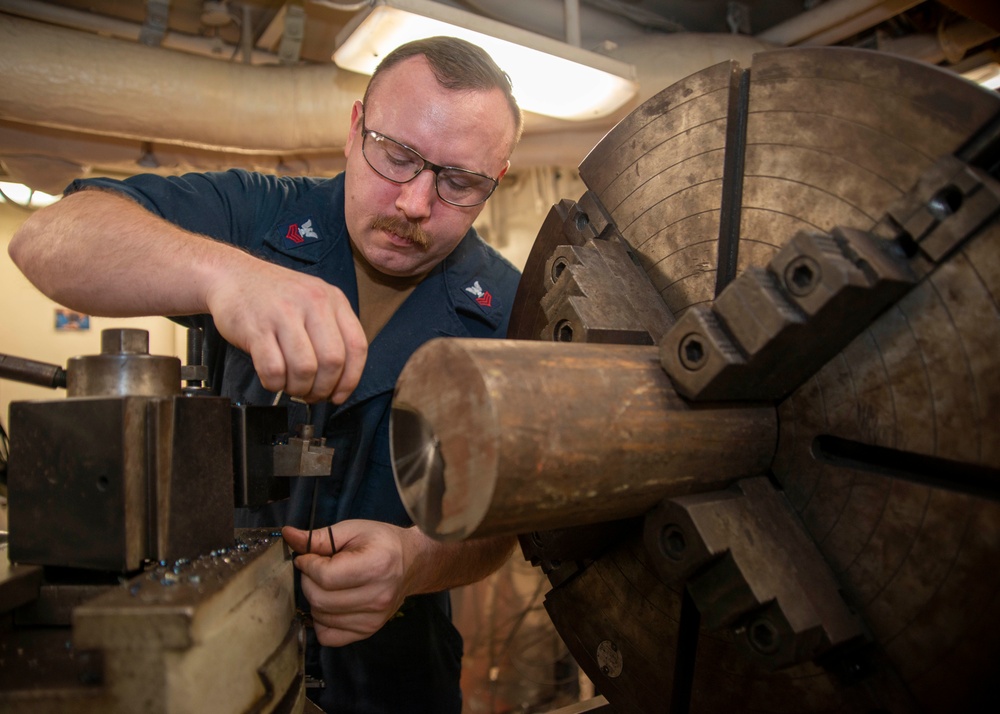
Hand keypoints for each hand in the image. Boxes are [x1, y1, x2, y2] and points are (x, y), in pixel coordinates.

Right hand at [205, 262, 367, 402]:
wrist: (230, 275)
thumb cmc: (274, 297)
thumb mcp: (313, 301)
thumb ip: (331, 332)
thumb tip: (340, 381)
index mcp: (333, 299)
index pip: (357, 346)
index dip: (350, 379)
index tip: (339, 395)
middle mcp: (313, 303)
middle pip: (333, 361)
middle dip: (323, 388)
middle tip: (311, 394)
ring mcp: (284, 314)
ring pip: (305, 369)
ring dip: (299, 388)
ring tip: (291, 387)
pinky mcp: (257, 327)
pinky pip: (273, 370)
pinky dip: (275, 384)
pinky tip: (272, 380)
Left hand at [282, 521, 411, 646]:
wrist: (411, 562)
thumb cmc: (381, 542)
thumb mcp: (352, 530)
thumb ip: (319, 537)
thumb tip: (288, 536)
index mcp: (376, 566)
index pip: (325, 577)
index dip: (307, 565)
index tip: (308, 557)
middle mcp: (378, 597)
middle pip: (320, 599)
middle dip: (308, 581)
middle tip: (316, 569)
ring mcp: (374, 618)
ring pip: (321, 617)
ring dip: (315, 599)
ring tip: (327, 584)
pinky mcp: (368, 631)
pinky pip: (329, 636)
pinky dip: (322, 621)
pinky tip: (330, 604)